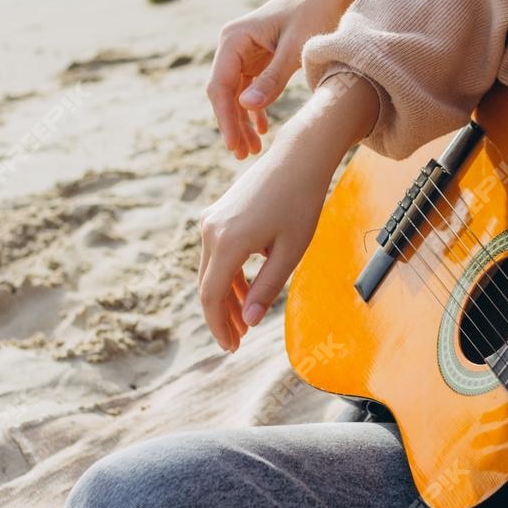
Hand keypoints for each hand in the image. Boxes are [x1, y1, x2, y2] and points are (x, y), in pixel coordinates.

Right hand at [195, 72, 377, 349]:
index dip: (218, 326)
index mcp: (228, 242)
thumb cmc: (301, 204)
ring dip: (225, 298)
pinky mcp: (218, 214)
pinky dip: (228, 276)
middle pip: (207, 286)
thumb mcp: (290, 252)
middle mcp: (211, 231)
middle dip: (221, 316)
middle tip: (238, 342)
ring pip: (211, 271)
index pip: (212, 296)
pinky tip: (246, 292)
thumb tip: (248, 321)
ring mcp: (212, 221)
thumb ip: (267, 288)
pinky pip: (217, 254)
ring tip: (243, 322)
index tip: (231, 348)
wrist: (297, 158)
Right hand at [208, 0, 387, 158]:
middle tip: (244, 155)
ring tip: (253, 150)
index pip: (220, 86)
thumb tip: (246, 108)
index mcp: (235, 37)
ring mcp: (246, 49)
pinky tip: (263, 129)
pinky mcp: (260, 55)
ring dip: (243, 120)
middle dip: (232, 124)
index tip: (236, 146)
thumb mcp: (296, 48)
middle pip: (224, 92)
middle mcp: (235, 43)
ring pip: (236, 92)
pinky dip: (255, 108)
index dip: (226, 119)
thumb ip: (272, 79)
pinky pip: (250, 87)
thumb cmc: (317, 11)